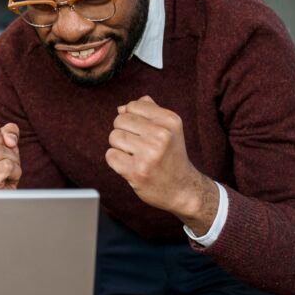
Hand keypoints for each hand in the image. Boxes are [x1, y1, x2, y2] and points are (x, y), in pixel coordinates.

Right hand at [0, 121, 21, 188]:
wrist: (0, 197)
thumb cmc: (0, 170)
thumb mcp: (5, 145)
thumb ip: (8, 132)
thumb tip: (9, 139)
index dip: (2, 138)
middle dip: (8, 150)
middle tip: (2, 164)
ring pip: (1, 151)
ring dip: (13, 161)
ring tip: (5, 172)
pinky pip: (7, 166)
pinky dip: (15, 172)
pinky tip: (6, 180)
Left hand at [105, 96, 218, 232]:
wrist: (183, 189)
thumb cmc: (170, 156)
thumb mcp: (168, 129)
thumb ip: (148, 111)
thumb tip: (121, 108)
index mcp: (170, 120)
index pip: (132, 106)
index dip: (132, 119)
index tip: (144, 133)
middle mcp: (162, 135)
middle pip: (120, 120)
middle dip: (124, 132)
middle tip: (140, 147)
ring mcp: (149, 154)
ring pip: (113, 137)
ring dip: (119, 147)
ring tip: (136, 156)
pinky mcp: (137, 171)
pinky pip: (110, 155)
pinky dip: (116, 161)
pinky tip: (131, 166)